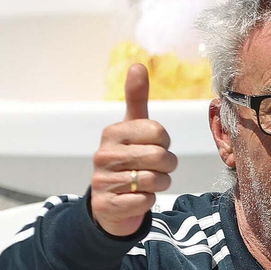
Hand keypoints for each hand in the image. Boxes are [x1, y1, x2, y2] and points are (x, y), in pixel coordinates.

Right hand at [91, 65, 176, 237]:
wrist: (109, 202)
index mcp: (113, 132)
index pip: (159, 133)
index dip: (165, 143)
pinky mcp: (107, 204)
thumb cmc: (127, 159)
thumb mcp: (131, 128)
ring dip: (160, 184)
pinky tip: (136, 197)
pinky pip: (145, 201)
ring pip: (154, 180)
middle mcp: (104, 154)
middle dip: (167, 166)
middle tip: (157, 168)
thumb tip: (138, 65)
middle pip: (159, 157)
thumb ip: (136, 98)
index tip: (154, 147)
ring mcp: (103, 180)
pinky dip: (148, 201)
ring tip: (148, 182)